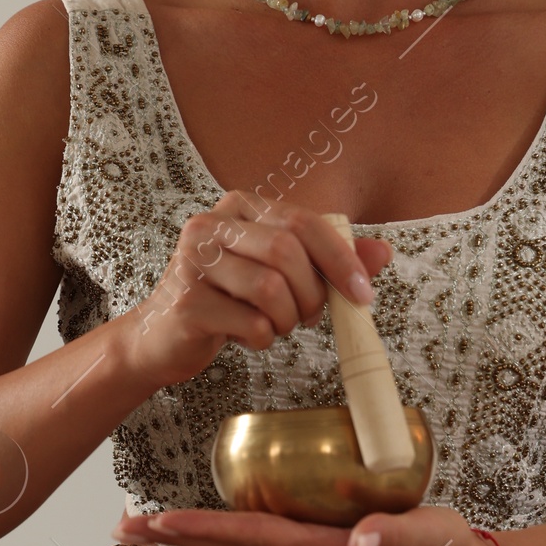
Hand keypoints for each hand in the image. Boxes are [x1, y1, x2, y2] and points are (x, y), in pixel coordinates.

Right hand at [112, 192, 393, 394]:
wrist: (162, 337)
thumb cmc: (229, 300)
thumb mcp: (281, 273)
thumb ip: (330, 260)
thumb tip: (382, 253)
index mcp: (240, 207)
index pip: (304, 222)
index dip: (341, 259)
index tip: (363, 294)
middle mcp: (210, 225)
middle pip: (287, 252)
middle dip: (312, 294)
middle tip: (308, 317)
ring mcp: (192, 262)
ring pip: (270, 289)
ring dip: (287, 320)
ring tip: (274, 325)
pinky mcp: (187, 303)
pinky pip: (252, 324)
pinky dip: (263, 339)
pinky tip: (246, 336)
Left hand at [112, 502, 505, 545]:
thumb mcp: (424, 538)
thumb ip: (392, 536)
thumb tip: (358, 542)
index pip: (251, 539)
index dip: (204, 528)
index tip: (161, 520)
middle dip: (178, 536)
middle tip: (126, 525)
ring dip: (192, 536)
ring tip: (150, 524)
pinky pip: (256, 543)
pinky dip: (222, 532)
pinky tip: (207, 520)